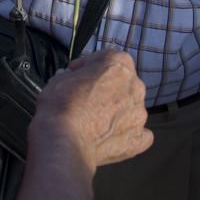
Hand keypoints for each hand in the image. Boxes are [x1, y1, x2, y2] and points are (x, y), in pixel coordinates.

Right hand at [29, 50, 152, 170]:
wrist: (64, 140)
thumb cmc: (61, 104)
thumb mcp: (60, 77)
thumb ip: (74, 75)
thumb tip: (73, 80)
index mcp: (119, 64)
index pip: (105, 58)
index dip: (88, 67)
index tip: (75, 76)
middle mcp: (135, 86)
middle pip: (122, 83)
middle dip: (106, 89)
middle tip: (85, 99)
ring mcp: (139, 114)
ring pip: (130, 107)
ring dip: (117, 111)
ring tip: (95, 122)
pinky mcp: (138, 139)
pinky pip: (138, 134)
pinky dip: (127, 134)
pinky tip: (111, 137)